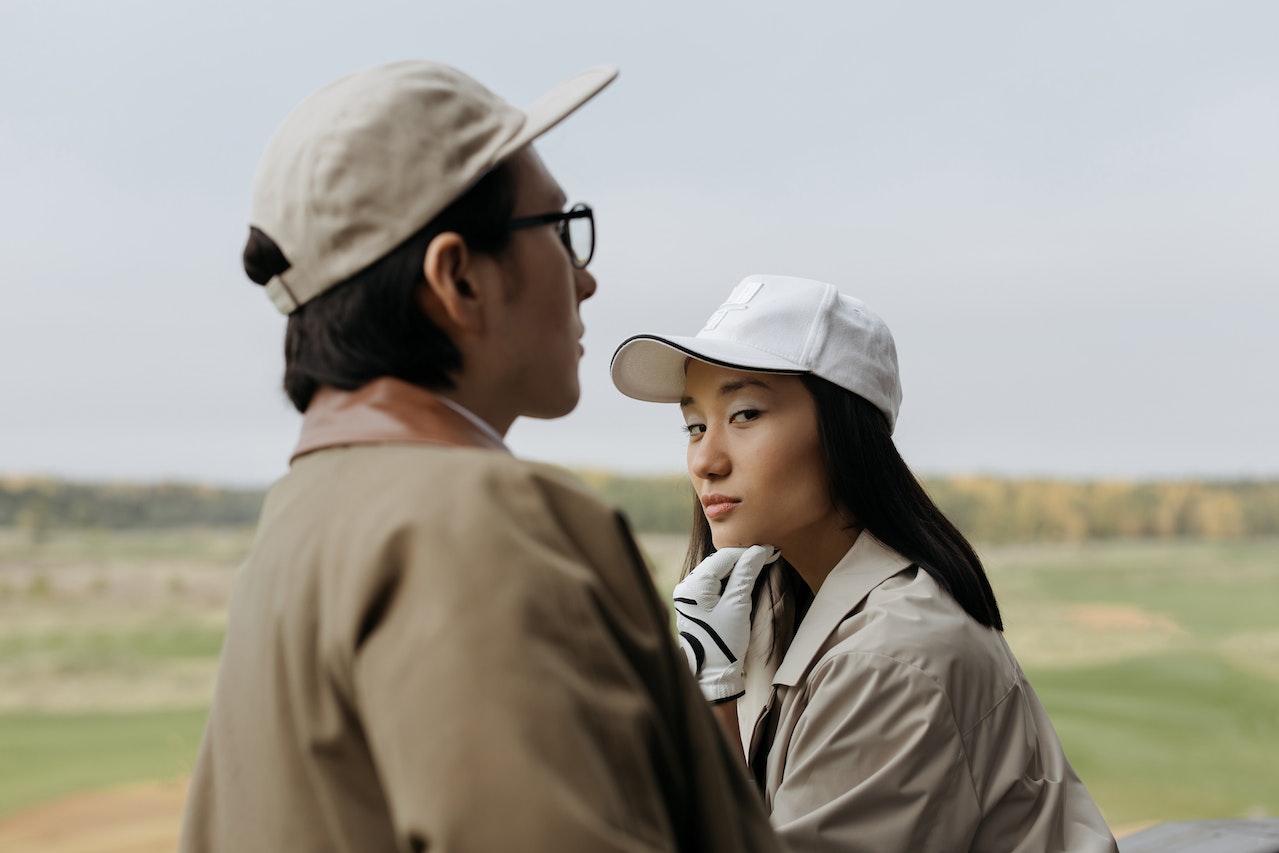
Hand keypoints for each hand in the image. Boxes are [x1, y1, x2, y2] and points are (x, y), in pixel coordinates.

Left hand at [672, 545, 776, 703]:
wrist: (713, 676)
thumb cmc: (724, 644)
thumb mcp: (738, 606)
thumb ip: (746, 574)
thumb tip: (759, 550)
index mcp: (693, 586)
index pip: (724, 557)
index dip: (748, 552)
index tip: (771, 549)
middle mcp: (686, 587)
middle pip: (719, 563)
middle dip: (743, 558)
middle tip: (769, 555)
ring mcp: (689, 596)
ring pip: (717, 572)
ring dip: (738, 568)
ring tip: (761, 564)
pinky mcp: (695, 605)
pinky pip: (714, 584)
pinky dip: (731, 579)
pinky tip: (746, 578)